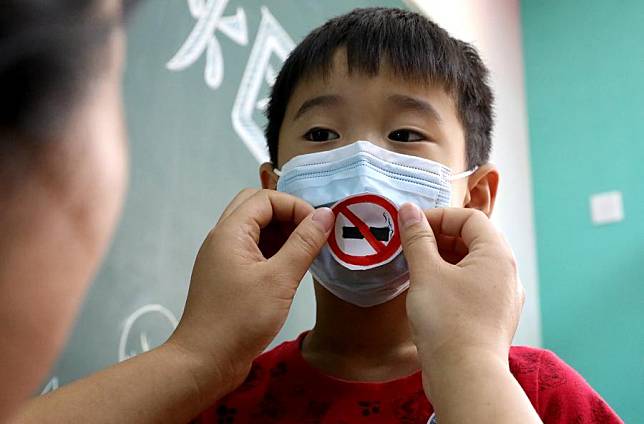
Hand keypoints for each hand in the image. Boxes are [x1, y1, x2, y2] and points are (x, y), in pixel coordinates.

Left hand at [167, 189, 333, 396]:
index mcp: (230, 232)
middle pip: (256, 207)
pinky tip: (292, 268)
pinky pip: (252, 250)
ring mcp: (223, 258)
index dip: (295, 206)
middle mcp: (222, 239)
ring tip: (307, 251)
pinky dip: (274, 251)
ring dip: (281, 233)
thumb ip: (304, 244)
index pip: (265, 198)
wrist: (204, 362)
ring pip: (254, 229)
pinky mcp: (228, 277)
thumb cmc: (240, 320)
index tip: (319, 228)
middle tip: (311, 235)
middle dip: (288, 215)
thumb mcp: (279, 280)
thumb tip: (326, 214)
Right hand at [398, 204, 523, 371]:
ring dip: (442, 260)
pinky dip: (450, 281)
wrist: (464, 377)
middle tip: (410, 246)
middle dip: (439, 238)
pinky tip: (428, 292)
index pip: (470, 218)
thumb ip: (417, 238)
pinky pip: (471, 287)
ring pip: (471, 265)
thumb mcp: (426, 273)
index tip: (412, 226)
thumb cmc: (448, 323)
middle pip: (473, 239)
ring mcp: (502, 298)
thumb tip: (408, 211)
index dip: (439, 216)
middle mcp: (507, 274)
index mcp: (497, 255)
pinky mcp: (492, 318)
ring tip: (416, 268)